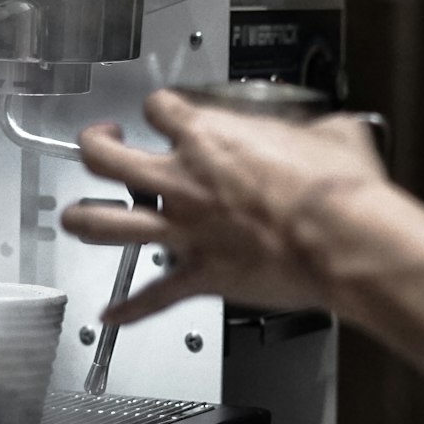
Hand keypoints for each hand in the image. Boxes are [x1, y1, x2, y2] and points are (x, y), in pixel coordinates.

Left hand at [61, 90, 384, 324]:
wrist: (345, 241)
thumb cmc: (339, 190)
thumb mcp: (335, 134)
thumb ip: (317, 130)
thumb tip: (330, 132)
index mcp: (209, 137)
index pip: (158, 107)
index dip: (158, 108)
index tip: (163, 114)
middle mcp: (182, 181)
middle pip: (103, 157)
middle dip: (94, 146)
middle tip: (102, 144)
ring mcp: (184, 230)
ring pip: (102, 223)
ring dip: (83, 218)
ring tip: (78, 215)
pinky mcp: (199, 276)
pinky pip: (151, 298)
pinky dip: (129, 311)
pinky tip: (112, 316)